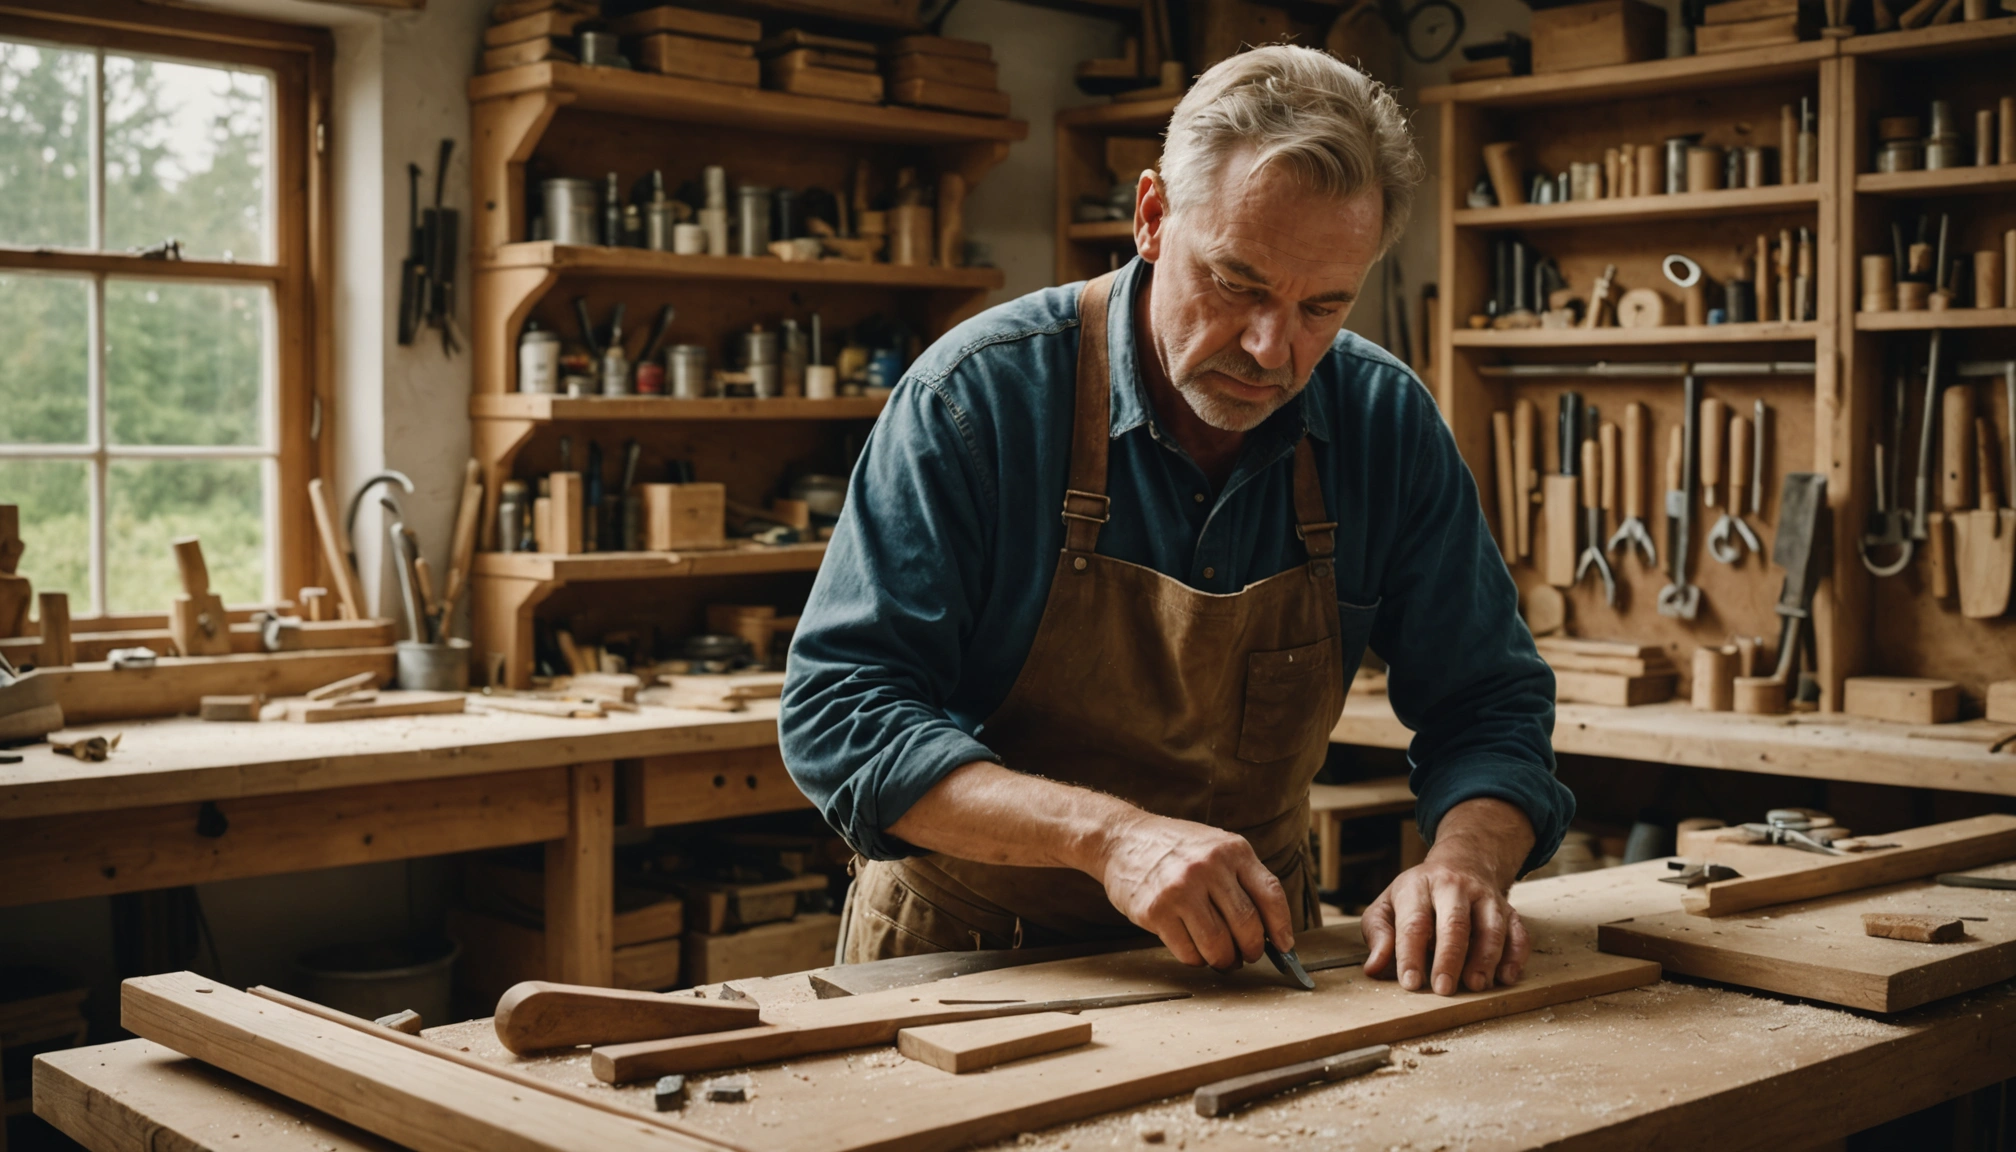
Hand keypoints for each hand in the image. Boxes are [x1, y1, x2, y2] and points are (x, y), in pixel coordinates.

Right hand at [1093, 811, 1295, 970]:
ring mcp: (1181, 889)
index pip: (1271, 895)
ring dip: (1224, 960)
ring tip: (1222, 958)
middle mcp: (1209, 867)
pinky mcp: (1156, 910)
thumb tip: (1271, 929)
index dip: (1282, 928)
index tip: (1286, 948)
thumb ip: (1242, 879)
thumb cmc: (1175, 848)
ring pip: (1218, 945)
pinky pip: (1188, 952)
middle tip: (1247, 955)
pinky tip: (1195, 951)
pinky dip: (1197, 960)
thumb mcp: (1216, 847)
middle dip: (1252, 950)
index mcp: (1232, 850)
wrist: (1122, 838)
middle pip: (1247, 926)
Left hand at [1362, 797, 1534, 995]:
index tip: (1410, 982)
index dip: (1411, 954)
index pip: (1414, 922)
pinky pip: (1518, 932)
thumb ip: (1379, 935)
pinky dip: (1515, 956)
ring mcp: (1486, 897)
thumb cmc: (1419, 895)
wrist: (1463, 863)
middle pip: (1455, 923)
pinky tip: (1506, 977)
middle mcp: (1455, 888)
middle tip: (1444, 989)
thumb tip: (1373, 967)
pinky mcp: (1509, 910)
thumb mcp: (1389, 905)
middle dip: (1449, 958)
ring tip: (1476, 985)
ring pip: (1491, 927)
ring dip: (1485, 958)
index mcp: (1419, 886)